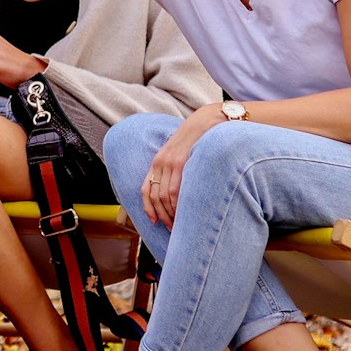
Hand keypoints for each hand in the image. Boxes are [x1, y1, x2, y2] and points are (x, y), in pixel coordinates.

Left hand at [140, 105, 224, 228]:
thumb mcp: (180, 155)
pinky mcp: (180, 163)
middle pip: (154, 196)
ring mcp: (169, 162)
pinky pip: (174, 189)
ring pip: (163, 196)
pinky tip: (183, 212)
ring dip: (170, 213)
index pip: (145, 189)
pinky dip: (176, 204)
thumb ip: (174, 170)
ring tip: (178, 224)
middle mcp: (159, 162)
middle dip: (161, 215)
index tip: (154, 221)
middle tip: (171, 228)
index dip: (147, 208)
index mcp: (157, 162)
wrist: (206, 122)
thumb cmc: (197, 141)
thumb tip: (175, 192)